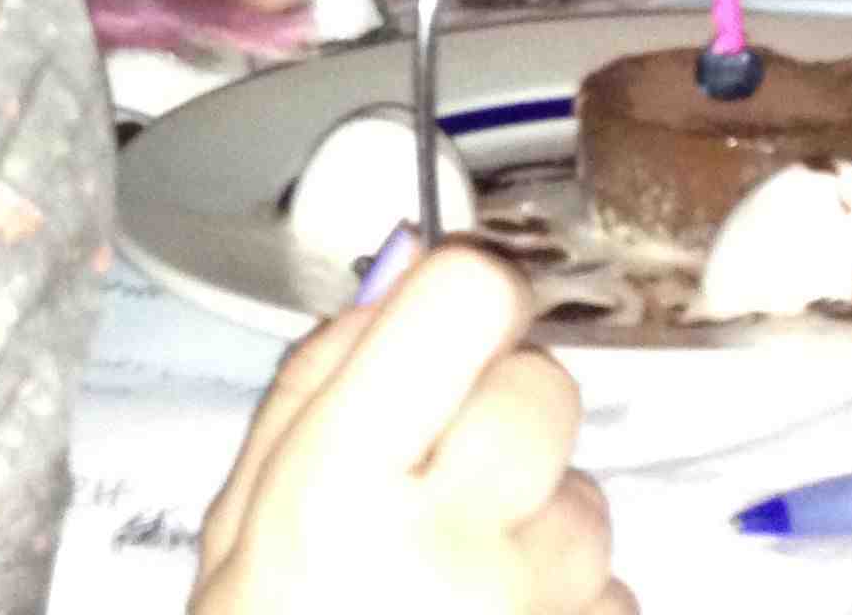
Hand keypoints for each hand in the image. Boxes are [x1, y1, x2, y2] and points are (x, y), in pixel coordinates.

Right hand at [192, 241, 630, 614]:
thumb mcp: (239, 527)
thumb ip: (314, 387)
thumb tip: (405, 271)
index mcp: (342, 485)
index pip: (464, 298)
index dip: (466, 298)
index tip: (452, 322)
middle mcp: (453, 543)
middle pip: (544, 387)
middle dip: (499, 416)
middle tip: (434, 482)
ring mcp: (538, 611)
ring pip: (586, 498)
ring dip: (536, 525)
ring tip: (453, 590)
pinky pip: (613, 594)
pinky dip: (565, 609)